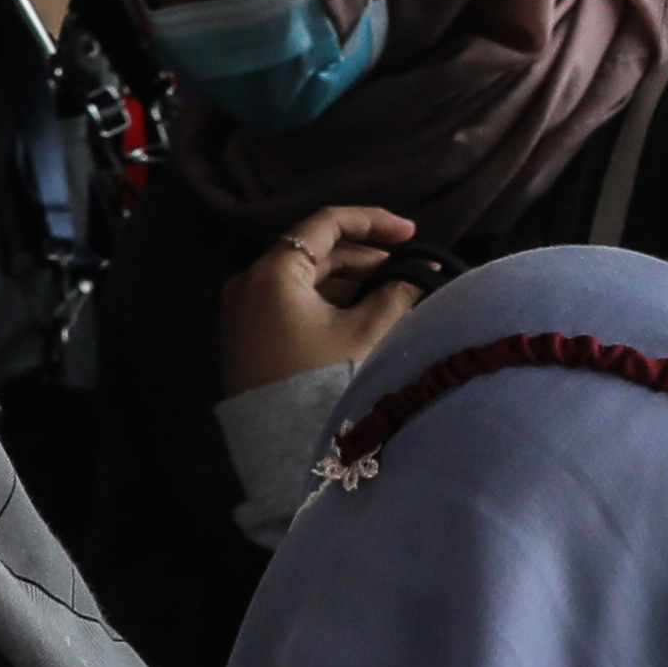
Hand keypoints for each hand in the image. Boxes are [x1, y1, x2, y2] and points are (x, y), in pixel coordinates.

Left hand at [213, 203, 432, 397]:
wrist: (278, 444)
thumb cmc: (320, 380)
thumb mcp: (365, 333)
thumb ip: (396, 292)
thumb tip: (422, 269)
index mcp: (274, 271)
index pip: (327, 223)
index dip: (374, 221)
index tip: (411, 233)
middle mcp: (250, 281)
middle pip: (315, 250)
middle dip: (365, 258)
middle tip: (406, 271)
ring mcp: (245, 307)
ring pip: (305, 276)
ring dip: (349, 280)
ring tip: (392, 294)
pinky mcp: (249, 332)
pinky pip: (292, 299)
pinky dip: (328, 299)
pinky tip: (362, 313)